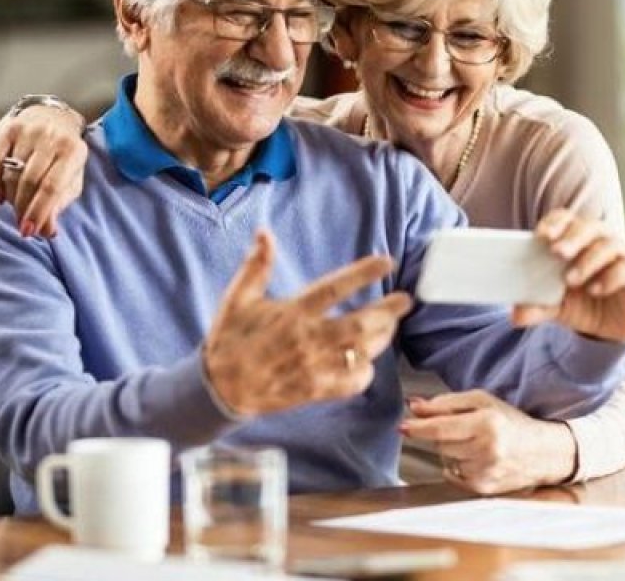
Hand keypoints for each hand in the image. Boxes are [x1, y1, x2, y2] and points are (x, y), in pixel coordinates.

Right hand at [0, 105, 87, 237]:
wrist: (51, 116)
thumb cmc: (63, 157)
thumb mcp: (70, 179)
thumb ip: (59, 204)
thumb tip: (47, 232)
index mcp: (73, 151)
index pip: (52, 187)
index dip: (39, 212)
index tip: (28, 231)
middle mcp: (51, 138)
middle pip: (30, 181)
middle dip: (22, 208)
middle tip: (20, 224)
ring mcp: (29, 131)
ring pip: (11, 173)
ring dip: (9, 197)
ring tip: (14, 207)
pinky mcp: (9, 129)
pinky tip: (0, 196)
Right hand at [203, 230, 412, 414]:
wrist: (219, 388)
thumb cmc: (229, 339)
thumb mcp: (237, 298)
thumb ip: (256, 266)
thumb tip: (265, 233)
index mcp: (290, 313)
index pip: (334, 288)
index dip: (362, 273)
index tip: (386, 261)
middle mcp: (306, 340)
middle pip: (359, 324)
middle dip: (388, 311)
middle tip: (406, 300)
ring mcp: (313, 368)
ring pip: (360, 352)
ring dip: (381, 338)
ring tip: (391, 325)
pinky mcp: (314, 391)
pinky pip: (350, 384)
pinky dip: (364, 373)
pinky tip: (368, 361)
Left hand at [399, 390, 577, 493]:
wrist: (543, 453)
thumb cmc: (510, 422)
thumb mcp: (482, 402)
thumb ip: (446, 403)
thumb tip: (414, 406)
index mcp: (487, 424)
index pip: (442, 427)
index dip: (419, 427)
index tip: (402, 426)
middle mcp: (487, 450)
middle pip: (440, 443)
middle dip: (441, 434)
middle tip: (463, 428)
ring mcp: (485, 472)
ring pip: (446, 459)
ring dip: (453, 450)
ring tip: (477, 444)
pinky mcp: (483, 489)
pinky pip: (453, 475)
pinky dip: (459, 466)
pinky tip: (479, 459)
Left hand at [511, 209, 624, 341]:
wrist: (610, 328)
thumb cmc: (580, 304)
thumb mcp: (555, 307)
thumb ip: (537, 307)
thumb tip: (515, 315)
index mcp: (576, 239)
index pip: (565, 219)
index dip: (554, 223)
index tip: (540, 236)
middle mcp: (600, 240)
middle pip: (588, 227)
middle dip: (572, 238)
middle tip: (557, 252)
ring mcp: (622, 254)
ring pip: (608, 245)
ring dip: (588, 261)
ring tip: (571, 280)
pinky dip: (610, 277)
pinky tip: (595, 290)